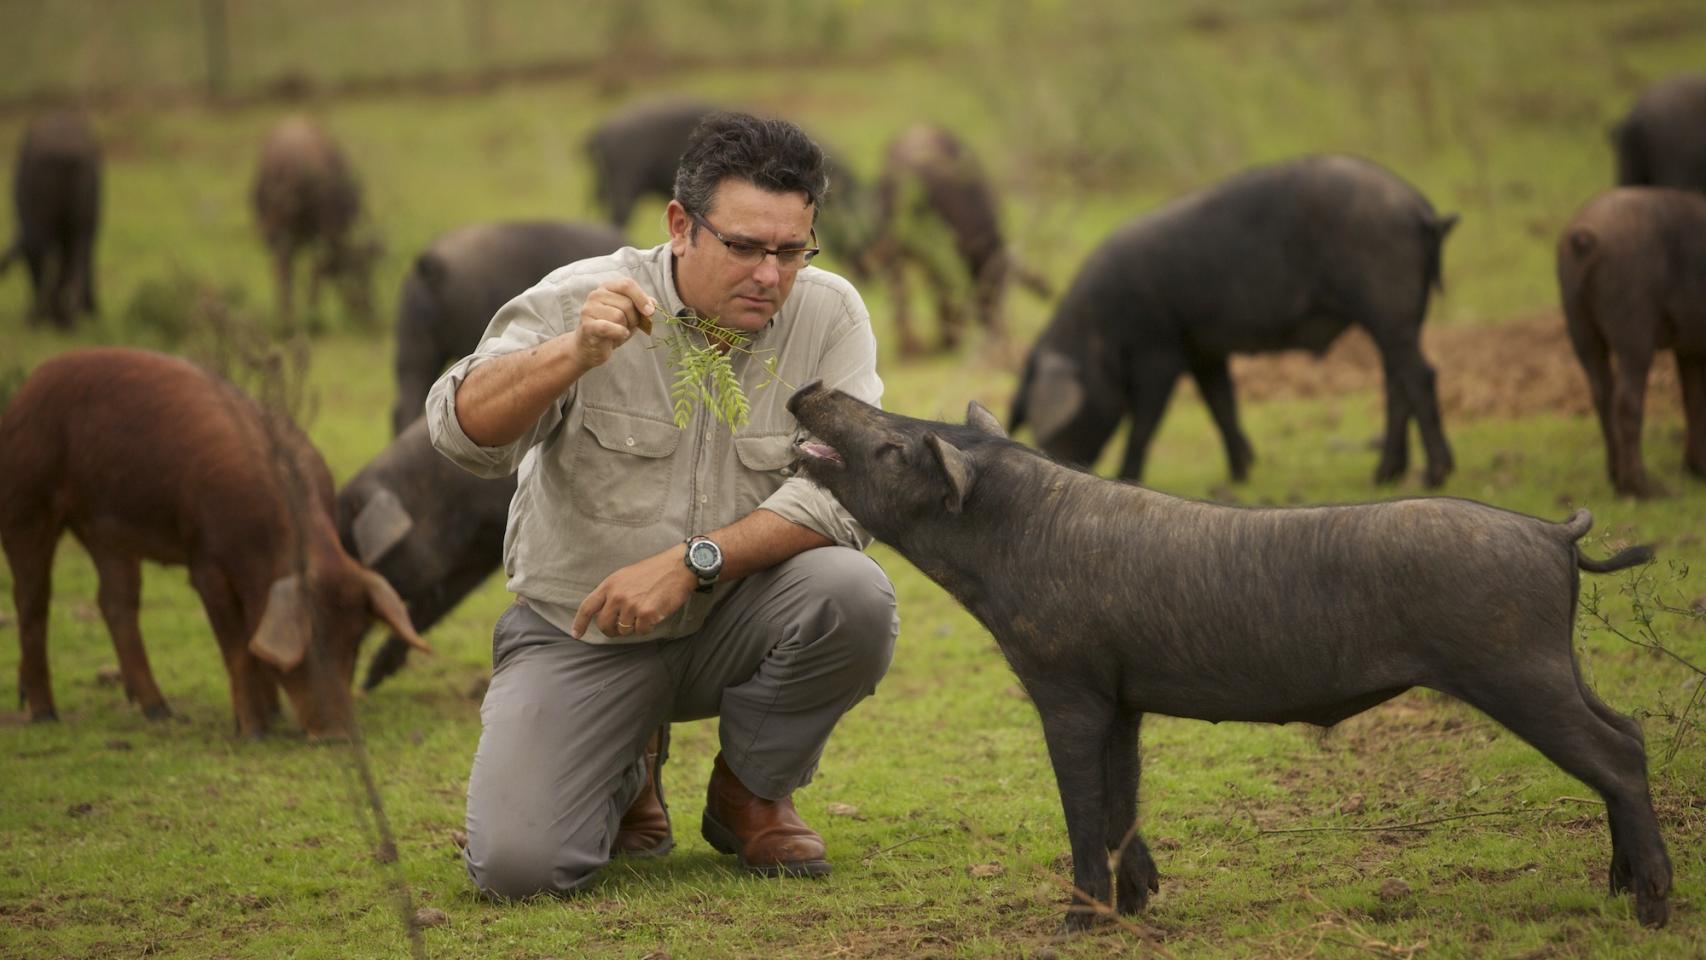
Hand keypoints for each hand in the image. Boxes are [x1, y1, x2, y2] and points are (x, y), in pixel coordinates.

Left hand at [571, 545, 695, 638]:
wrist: (679, 567)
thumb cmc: (655, 571)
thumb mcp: (626, 576)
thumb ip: (613, 592)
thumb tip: (605, 612)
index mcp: (610, 584)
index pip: (588, 607)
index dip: (579, 623)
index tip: (576, 634)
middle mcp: (617, 595)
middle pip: (604, 625)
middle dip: (611, 630)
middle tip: (620, 628)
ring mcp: (631, 605)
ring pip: (624, 630)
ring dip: (633, 626)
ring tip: (645, 611)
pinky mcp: (647, 614)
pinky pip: (641, 631)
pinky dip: (648, 627)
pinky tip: (655, 613)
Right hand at [572, 278, 656, 368]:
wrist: (590, 348)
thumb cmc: (612, 329)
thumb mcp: (630, 316)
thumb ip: (641, 306)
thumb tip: (653, 303)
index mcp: (607, 288)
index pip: (627, 284)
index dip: (641, 297)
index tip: (650, 312)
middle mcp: (596, 295)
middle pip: (626, 303)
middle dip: (634, 319)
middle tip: (628, 327)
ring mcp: (589, 309)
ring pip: (619, 316)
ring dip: (625, 327)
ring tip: (619, 332)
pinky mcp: (587, 326)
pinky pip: (608, 327)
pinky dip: (619, 333)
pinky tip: (620, 336)